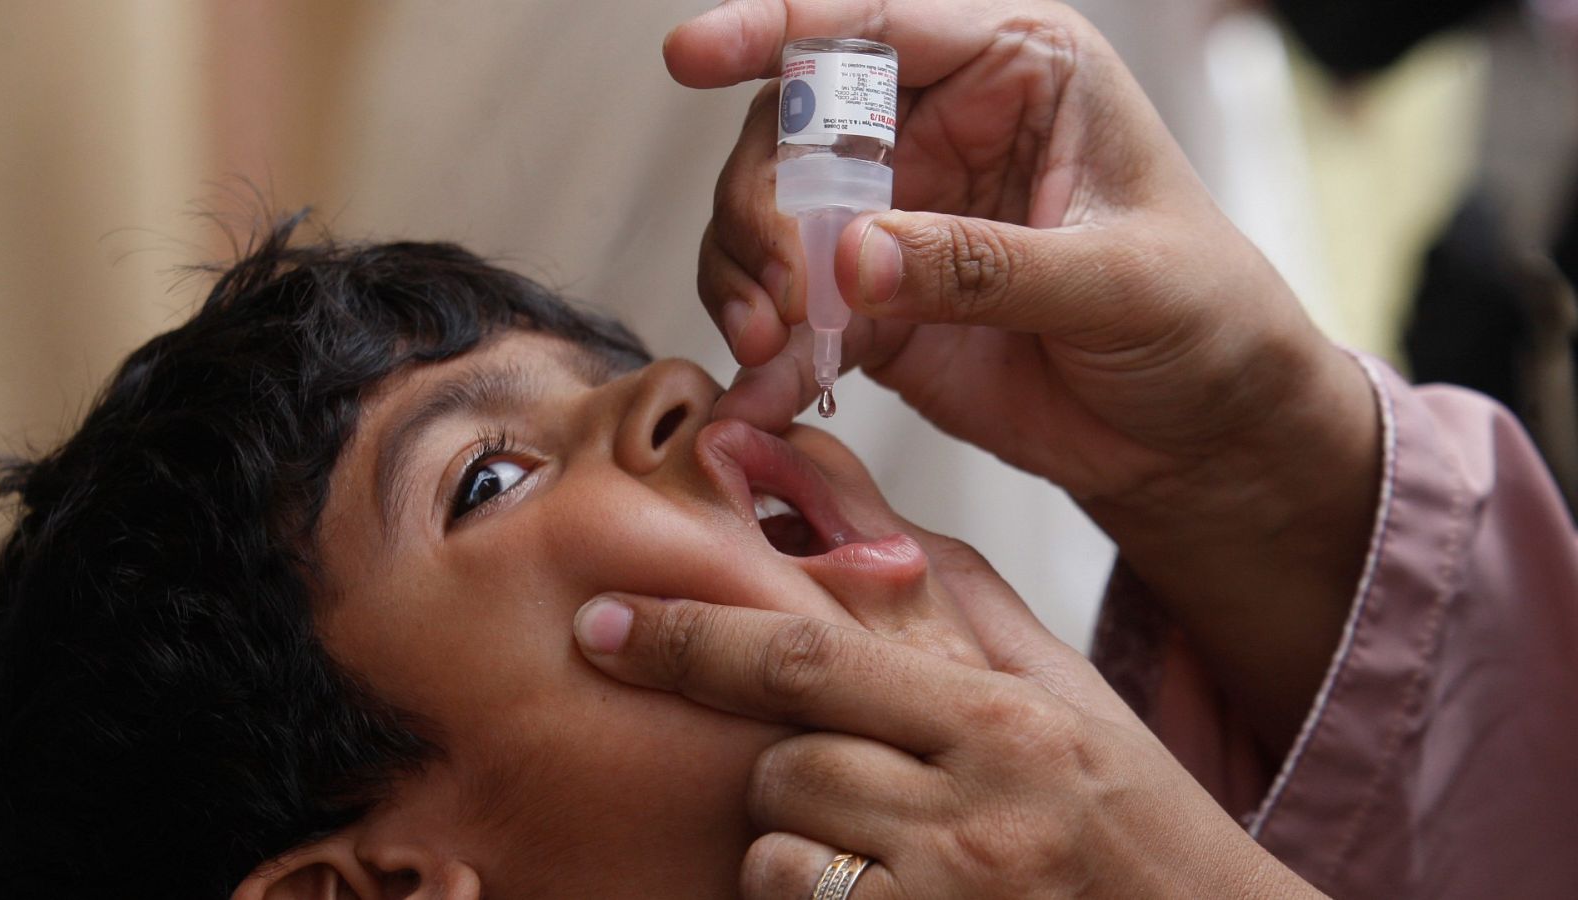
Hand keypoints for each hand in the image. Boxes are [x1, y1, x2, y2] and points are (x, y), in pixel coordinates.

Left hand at [571, 585, 1323, 898]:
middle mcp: (975, 810)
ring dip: (788, 839)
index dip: (691, 638)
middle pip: (781, 761)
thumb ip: (934, 584)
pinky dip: (810, 899)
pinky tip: (878, 889)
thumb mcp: (1047, 682)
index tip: (604, 622)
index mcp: (1003, 715)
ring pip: (780, 850)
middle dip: (762, 754)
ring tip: (872, 839)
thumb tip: (814, 474)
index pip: (812, 660)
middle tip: (794, 753)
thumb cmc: (1126, 807)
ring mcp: (951, 899)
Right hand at [669, 0, 1380, 754]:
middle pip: (792, 128)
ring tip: (773, 346)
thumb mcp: (1115, 280)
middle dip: (763, 204)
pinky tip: (760, 391)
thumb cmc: (1201, 320)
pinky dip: (761, 352)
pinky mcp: (872, 308)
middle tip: (789, 290)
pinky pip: (784, 313)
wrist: (1198, 437)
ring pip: (765, 217)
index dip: (774, 30)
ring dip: (745, 276)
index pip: (876, 27)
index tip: (692, 56)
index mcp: (1013, 71)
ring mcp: (895, 221)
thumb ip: (985, 265)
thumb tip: (854, 258)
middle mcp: (938, 130)